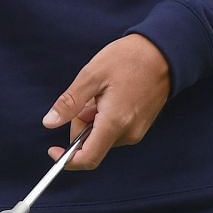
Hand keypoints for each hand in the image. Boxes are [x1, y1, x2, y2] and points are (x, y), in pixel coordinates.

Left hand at [42, 33, 171, 169]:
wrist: (163, 52)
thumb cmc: (128, 59)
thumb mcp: (91, 76)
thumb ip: (70, 103)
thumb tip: (49, 123)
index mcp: (115, 123)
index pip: (88, 159)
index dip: (67, 160)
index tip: (52, 149)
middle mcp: (128, 133)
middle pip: (92, 144)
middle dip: (80, 124)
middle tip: (87, 97)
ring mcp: (137, 131)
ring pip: (102, 135)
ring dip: (93, 119)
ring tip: (102, 92)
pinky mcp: (141, 125)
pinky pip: (114, 129)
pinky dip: (105, 117)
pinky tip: (112, 95)